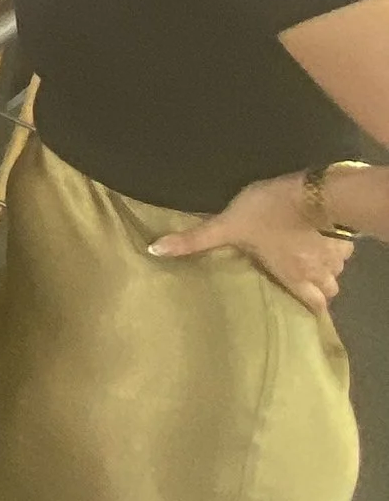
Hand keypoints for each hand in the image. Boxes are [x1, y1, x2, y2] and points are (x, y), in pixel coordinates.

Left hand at [151, 177, 348, 317]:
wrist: (312, 189)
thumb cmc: (268, 212)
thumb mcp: (226, 225)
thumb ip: (195, 239)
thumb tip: (155, 251)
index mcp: (293, 275)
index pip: (314, 305)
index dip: (310, 309)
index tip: (302, 310)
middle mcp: (318, 271)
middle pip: (329, 291)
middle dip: (320, 288)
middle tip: (303, 280)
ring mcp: (335, 253)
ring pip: (337, 270)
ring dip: (326, 267)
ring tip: (311, 259)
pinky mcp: (344, 233)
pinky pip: (345, 247)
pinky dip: (336, 246)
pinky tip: (323, 236)